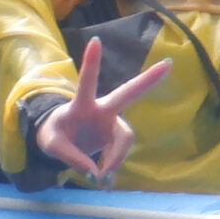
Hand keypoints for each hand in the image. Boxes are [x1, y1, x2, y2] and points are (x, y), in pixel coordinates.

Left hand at [33, 40, 169, 185]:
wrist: (62, 142)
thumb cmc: (54, 134)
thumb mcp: (51, 145)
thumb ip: (70, 157)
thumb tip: (95, 171)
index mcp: (81, 105)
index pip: (86, 82)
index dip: (91, 63)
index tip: (95, 40)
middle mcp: (103, 109)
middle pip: (128, 94)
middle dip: (148, 79)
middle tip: (168, 65)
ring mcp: (113, 123)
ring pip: (126, 138)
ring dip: (115, 159)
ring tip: (101, 177)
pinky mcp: (117, 136)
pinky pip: (121, 153)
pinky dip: (112, 166)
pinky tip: (103, 176)